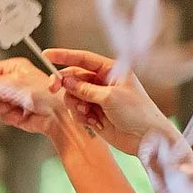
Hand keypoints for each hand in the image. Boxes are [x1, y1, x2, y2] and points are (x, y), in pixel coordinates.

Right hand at [0, 56, 67, 136]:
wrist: (57, 115)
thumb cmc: (45, 94)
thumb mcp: (14, 84)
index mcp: (11, 68)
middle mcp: (9, 81)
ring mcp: (9, 97)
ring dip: (0, 107)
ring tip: (13, 105)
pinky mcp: (10, 111)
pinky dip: (8, 115)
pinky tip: (20, 113)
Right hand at [45, 49, 170, 155]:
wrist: (145, 137)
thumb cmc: (137, 112)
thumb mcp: (110, 97)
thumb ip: (85, 89)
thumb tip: (66, 80)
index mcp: (112, 70)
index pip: (84, 59)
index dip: (64, 56)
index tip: (47, 55)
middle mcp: (103, 82)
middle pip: (74, 77)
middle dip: (64, 84)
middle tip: (53, 89)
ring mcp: (98, 98)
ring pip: (73, 95)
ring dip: (75, 105)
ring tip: (87, 114)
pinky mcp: (94, 113)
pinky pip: (77, 111)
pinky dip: (81, 116)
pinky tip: (94, 123)